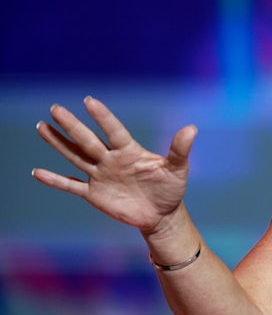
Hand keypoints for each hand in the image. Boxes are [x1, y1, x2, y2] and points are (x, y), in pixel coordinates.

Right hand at [32, 97, 196, 234]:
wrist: (161, 214)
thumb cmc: (170, 188)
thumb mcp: (177, 169)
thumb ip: (180, 149)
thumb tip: (192, 128)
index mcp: (130, 151)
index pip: (114, 131)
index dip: (103, 118)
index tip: (89, 101)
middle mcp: (111, 159)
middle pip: (88, 140)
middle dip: (72, 126)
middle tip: (55, 108)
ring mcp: (100, 175)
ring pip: (75, 156)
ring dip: (58, 143)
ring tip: (42, 126)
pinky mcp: (94, 194)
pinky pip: (71, 185)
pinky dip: (55, 180)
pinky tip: (37, 172)